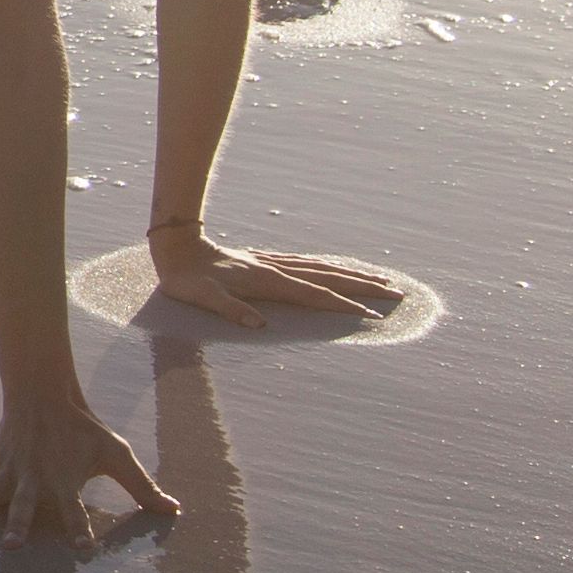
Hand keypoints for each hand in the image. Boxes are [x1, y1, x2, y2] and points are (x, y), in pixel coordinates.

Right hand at [0, 393, 180, 548]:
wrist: (44, 393)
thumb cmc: (84, 429)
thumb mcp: (118, 454)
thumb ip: (144, 487)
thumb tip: (175, 511)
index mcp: (64, 480)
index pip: (77, 511)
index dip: (82, 531)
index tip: (85, 552)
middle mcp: (32, 479)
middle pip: (23, 505)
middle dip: (16, 524)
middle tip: (9, 547)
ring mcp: (7, 472)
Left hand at [145, 228, 404, 328]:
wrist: (174, 246)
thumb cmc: (186, 278)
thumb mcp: (202, 298)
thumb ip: (229, 311)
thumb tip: (258, 326)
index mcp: (268, 281)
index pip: (315, 296)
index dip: (343, 306)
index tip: (371, 317)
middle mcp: (276, 269)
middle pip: (330, 278)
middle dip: (364, 287)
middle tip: (397, 293)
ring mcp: (273, 263)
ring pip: (322, 268)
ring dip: (352, 274)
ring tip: (381, 279)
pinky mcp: (265, 260)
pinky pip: (307, 263)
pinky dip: (328, 267)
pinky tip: (336, 269)